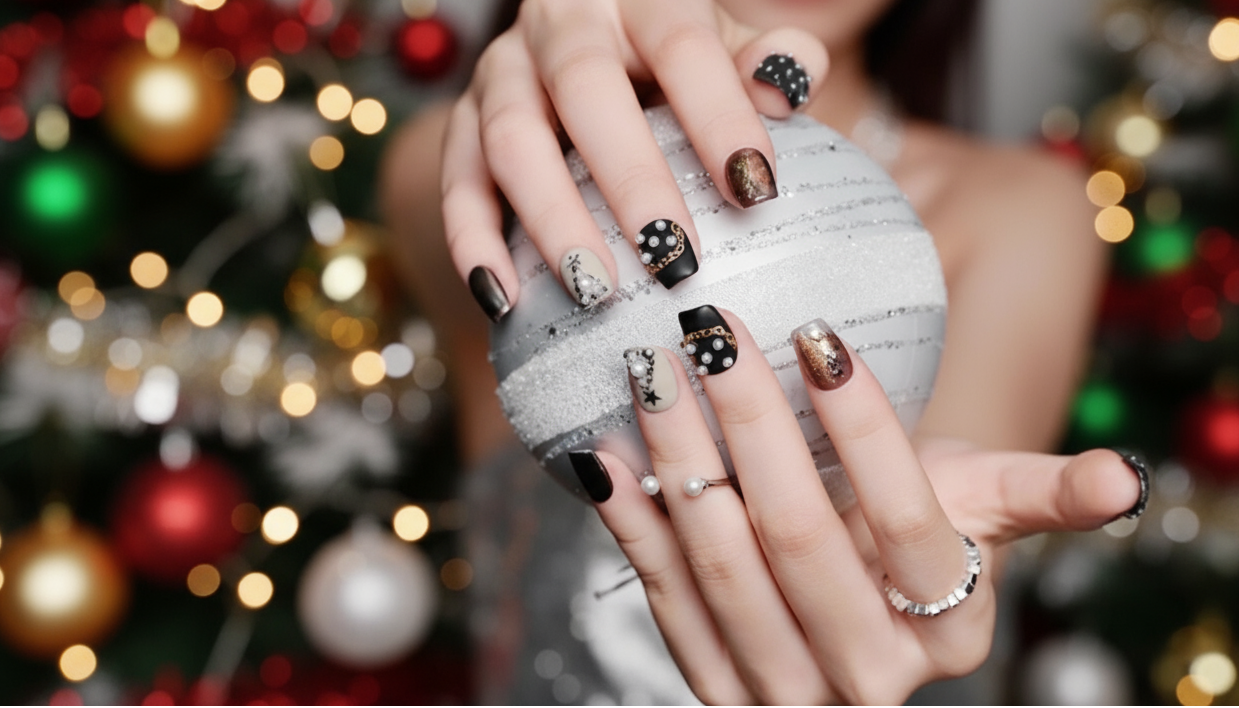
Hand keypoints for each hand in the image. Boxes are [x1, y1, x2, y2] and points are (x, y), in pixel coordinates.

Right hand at [440, 0, 826, 317]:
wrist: (584, 42)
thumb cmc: (671, 59)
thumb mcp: (725, 45)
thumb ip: (766, 60)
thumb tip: (784, 84)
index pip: (682, 45)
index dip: (718, 113)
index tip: (755, 187)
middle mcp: (561, 24)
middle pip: (586, 89)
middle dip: (630, 179)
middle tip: (673, 259)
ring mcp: (502, 72)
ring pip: (511, 138)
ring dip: (551, 218)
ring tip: (595, 290)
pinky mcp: (463, 122)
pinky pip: (457, 180)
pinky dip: (472, 241)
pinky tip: (503, 300)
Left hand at [569, 307, 1144, 703]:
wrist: (852, 622)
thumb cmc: (915, 546)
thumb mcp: (980, 517)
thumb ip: (1040, 495)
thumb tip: (1126, 481)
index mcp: (949, 625)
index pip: (910, 516)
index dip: (865, 425)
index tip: (818, 334)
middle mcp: (871, 673)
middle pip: (799, 537)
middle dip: (750, 423)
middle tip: (711, 330)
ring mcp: (785, 690)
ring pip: (721, 567)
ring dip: (680, 460)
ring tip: (654, 371)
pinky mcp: (714, 685)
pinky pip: (664, 598)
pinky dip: (632, 522)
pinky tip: (607, 450)